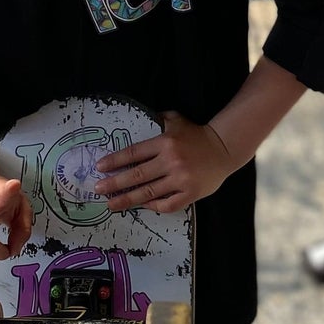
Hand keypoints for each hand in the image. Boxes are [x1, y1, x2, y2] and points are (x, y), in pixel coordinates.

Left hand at [95, 111, 233, 213]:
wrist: (225, 149)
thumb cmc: (197, 135)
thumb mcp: (176, 120)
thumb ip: (157, 119)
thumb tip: (138, 117)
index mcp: (165, 143)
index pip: (134, 153)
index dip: (115, 161)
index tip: (100, 168)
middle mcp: (171, 162)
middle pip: (137, 175)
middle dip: (114, 183)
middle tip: (98, 189)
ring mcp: (181, 180)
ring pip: (148, 193)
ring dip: (127, 199)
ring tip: (111, 205)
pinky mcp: (191, 194)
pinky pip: (168, 204)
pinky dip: (154, 206)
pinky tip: (143, 206)